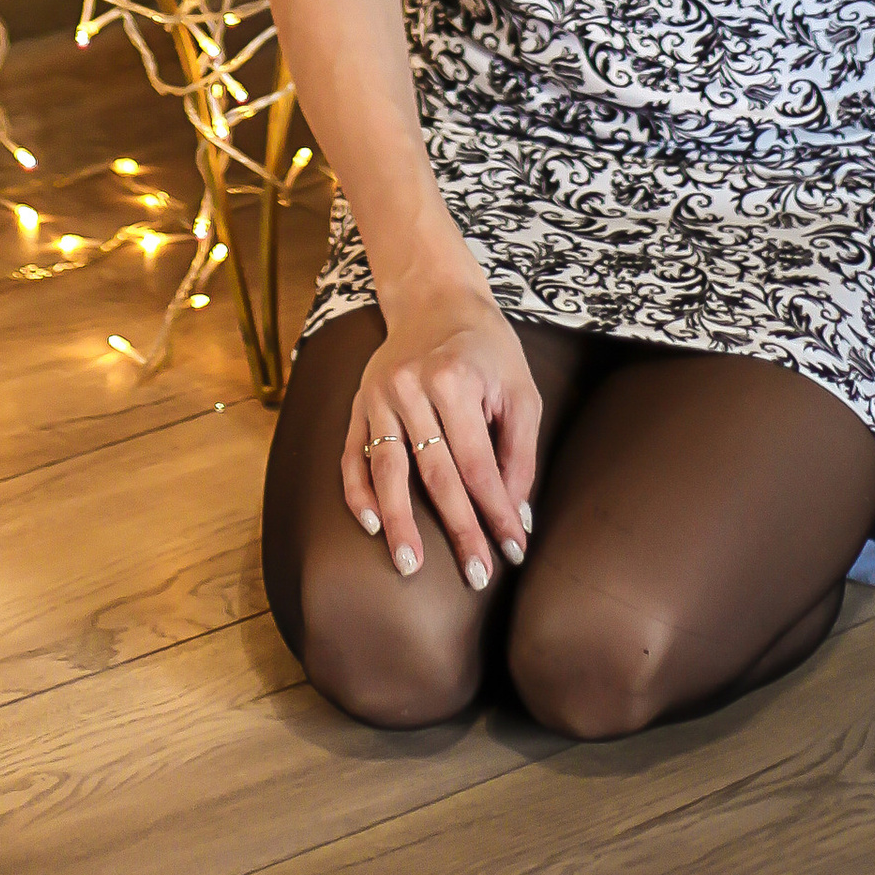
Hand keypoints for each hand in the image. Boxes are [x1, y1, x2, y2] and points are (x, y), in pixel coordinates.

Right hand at [344, 276, 539, 584]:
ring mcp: (379, 395)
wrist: (436, 298)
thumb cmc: (487, 348)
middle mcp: (411, 388)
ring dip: (399, 522)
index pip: (478, 464)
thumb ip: (519, 452)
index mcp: (455, 381)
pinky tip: (371, 525)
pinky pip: (353, 453)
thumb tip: (514, 514)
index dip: (496, 512)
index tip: (513, 550)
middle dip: (459, 530)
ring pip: (388, 470)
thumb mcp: (520, 390)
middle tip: (476, 576)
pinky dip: (358, 492)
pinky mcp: (359, 401)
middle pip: (435, 474)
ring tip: (410, 566)